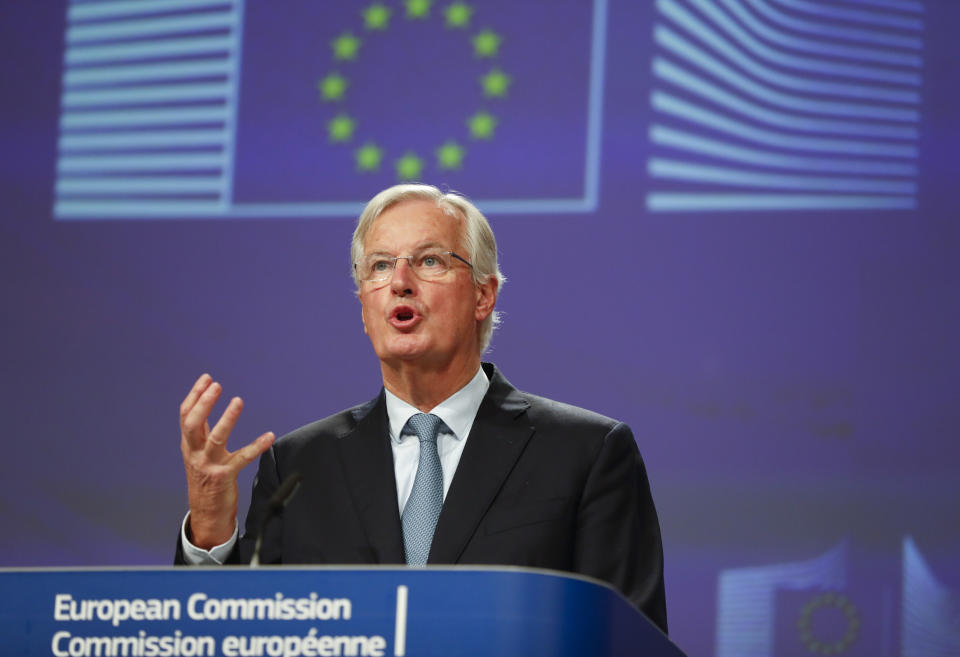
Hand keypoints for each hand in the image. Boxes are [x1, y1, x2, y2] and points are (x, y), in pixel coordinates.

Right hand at [180, 374, 274, 548]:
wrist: (206, 513)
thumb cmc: (205, 479)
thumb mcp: (197, 453)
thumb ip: (200, 432)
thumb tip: (204, 404)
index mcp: (189, 445)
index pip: (186, 415)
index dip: (195, 396)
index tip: (206, 378)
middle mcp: (195, 453)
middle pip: (193, 424)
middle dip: (203, 403)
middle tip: (216, 385)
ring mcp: (209, 465)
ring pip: (215, 438)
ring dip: (227, 419)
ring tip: (238, 401)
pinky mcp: (225, 476)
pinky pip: (242, 458)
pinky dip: (256, 446)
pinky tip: (269, 436)